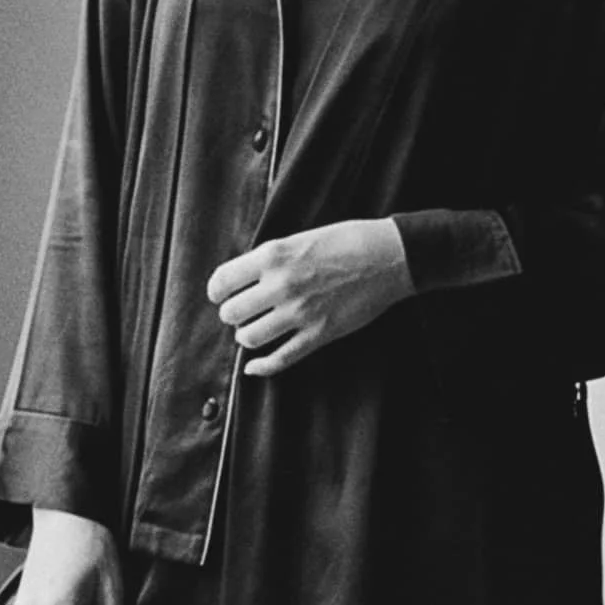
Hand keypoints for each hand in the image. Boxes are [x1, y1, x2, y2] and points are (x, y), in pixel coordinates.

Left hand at [207, 217, 410, 375]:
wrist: (388, 256)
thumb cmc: (346, 241)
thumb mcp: (299, 238)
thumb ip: (269, 259)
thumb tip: (242, 279)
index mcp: (273, 256)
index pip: (222, 280)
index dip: (216, 291)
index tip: (220, 296)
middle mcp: (281, 285)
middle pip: (231, 313)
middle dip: (233, 315)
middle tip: (242, 313)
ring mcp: (300, 312)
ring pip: (249, 338)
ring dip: (247, 337)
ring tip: (254, 331)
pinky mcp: (319, 334)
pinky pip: (280, 359)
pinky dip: (262, 367)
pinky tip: (254, 366)